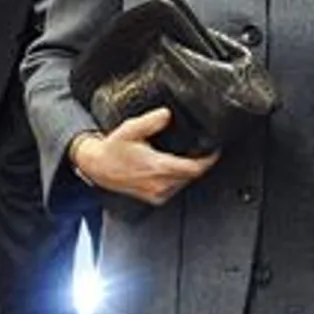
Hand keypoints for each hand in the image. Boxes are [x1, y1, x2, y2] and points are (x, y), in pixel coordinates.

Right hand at [70, 107, 219, 205]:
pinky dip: (178, 178)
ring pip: (184, 183)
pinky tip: (175, 167)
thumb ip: (151, 121)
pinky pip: (175, 189)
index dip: (208, 160)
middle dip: (200, 163)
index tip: (215, 150)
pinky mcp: (154, 199)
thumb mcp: (131, 129)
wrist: (97, 167)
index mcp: (158, 167)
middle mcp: (159, 184)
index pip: (194, 168)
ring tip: (189, 156)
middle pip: (192, 175)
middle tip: (204, 150)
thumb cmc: (113, 149)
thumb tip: (167, 114)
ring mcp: (157, 194)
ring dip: (189, 171)